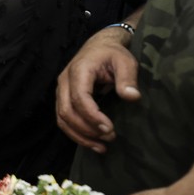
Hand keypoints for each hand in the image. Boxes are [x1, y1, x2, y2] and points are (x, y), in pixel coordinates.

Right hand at [56, 26, 140, 152]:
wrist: (98, 46)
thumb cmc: (112, 54)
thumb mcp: (125, 61)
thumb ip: (128, 78)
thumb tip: (132, 97)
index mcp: (79, 71)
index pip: (79, 98)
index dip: (92, 116)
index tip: (110, 129)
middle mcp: (64, 81)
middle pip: (66, 111)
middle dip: (86, 129)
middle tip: (110, 138)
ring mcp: (61, 90)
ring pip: (61, 118)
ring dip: (79, 135)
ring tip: (101, 147)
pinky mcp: (62, 98)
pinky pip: (63, 119)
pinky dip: (75, 133)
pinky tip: (92, 143)